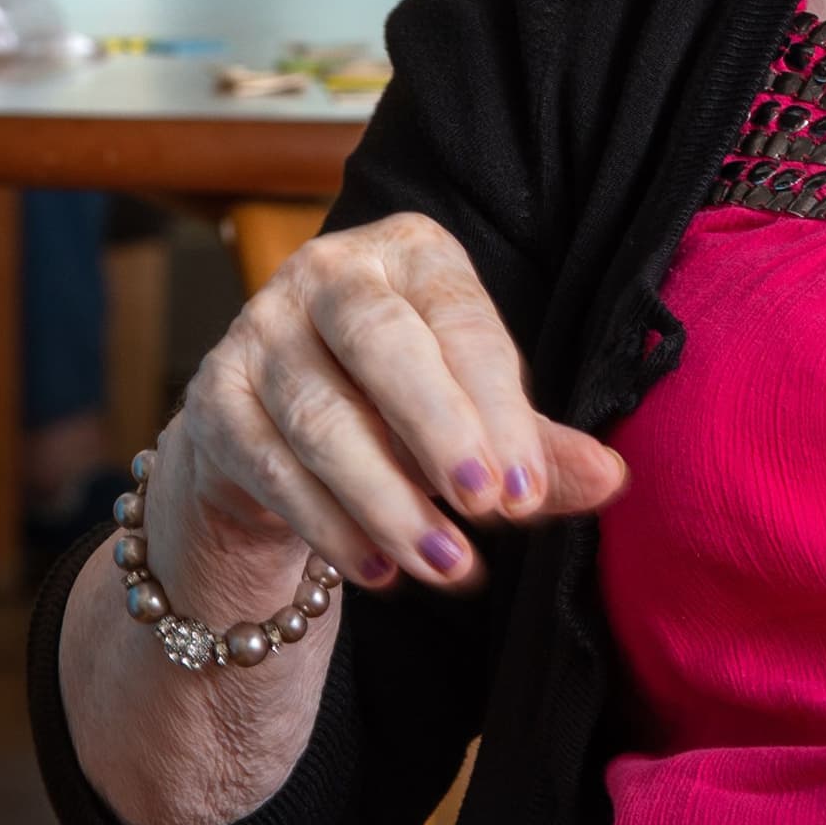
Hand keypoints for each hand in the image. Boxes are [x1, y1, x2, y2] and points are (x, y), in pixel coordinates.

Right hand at [151, 213, 627, 610]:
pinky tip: (380, 572)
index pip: (459, 317)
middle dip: (437, 428)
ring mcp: (257, 330)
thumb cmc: (401, 405)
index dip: (498, 406)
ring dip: (387, 501)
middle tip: (488, 509)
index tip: (528, 492)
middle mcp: (325, 274)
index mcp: (408, 253)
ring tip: (447, 567)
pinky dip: (329, 525)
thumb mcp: (477, 416)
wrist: (277, 429)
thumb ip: (535, 446)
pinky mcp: (214, 398)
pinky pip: (270, 465)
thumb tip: (611, 480)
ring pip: (320, 417)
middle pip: (379, 342)